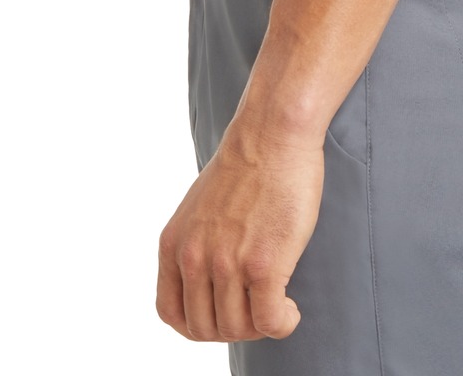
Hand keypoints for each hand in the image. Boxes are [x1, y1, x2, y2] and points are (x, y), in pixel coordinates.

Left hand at [156, 112, 324, 342]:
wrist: (272, 134)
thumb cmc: (246, 166)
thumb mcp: (199, 209)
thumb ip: (196, 245)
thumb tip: (208, 285)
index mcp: (173, 244)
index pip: (170, 313)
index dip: (197, 325)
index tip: (223, 315)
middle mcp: (194, 257)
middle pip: (205, 328)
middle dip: (233, 328)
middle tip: (257, 309)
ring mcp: (227, 262)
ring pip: (237, 329)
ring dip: (259, 326)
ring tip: (277, 306)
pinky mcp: (263, 264)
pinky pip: (269, 321)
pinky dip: (282, 324)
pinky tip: (291, 310)